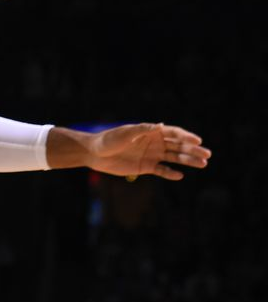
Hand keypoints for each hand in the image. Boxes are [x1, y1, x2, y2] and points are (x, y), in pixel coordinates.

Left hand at [85, 123, 209, 180]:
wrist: (94, 153)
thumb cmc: (108, 140)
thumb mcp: (125, 133)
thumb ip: (142, 130)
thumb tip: (160, 125)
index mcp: (150, 131)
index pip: (173, 133)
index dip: (186, 136)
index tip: (198, 140)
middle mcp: (154, 143)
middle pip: (177, 146)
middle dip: (193, 150)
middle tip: (207, 155)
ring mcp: (151, 155)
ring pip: (174, 158)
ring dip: (188, 161)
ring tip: (203, 164)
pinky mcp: (145, 167)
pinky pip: (162, 170)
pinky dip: (170, 173)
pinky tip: (180, 175)